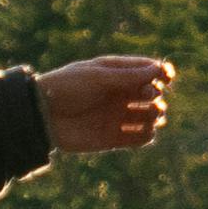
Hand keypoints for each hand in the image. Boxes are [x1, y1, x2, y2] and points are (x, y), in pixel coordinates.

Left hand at [40, 52, 179, 155]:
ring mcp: (119, 116)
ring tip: (144, 114)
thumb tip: (159, 70)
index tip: (166, 77)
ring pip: (153, 116)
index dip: (162, 72)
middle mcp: (121, 94)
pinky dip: (148, 134)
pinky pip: (143, 137)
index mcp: (116, 73)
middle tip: (142, 96)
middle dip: (154, 94)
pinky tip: (141, 130)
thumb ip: (128, 76)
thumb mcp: (97, 77)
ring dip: (155, 114)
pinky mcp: (115, 138)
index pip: (150, 71)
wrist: (41, 117)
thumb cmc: (66, 89)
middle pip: (154, 93)